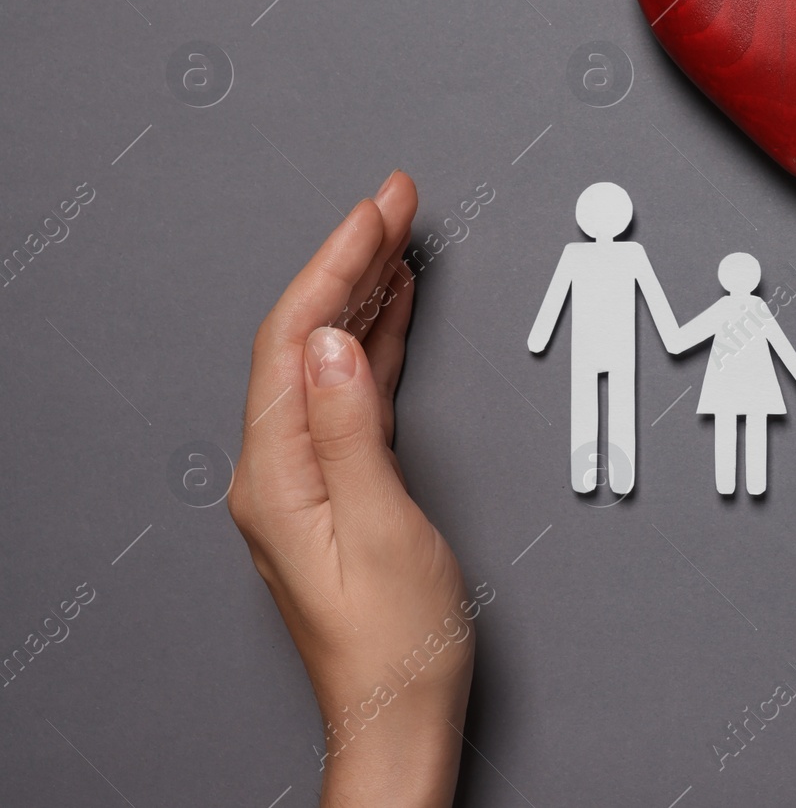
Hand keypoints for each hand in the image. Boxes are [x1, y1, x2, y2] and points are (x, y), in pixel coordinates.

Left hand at [230, 171, 474, 807]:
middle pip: (304, 337)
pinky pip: (350, 390)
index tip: (377, 209)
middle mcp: (278, 470)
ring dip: (364, 294)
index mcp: (276, 474)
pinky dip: (375, 342)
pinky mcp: (336, 486)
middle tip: (396, 202)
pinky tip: (394, 315)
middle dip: (352, 260)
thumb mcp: (381, 529)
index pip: (294, 339)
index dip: (337, 263)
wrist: (400, 711)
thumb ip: (352, 429)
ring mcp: (304, 477)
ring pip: (327, 358)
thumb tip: (331, 341)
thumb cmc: (395, 642)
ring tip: (400, 239)